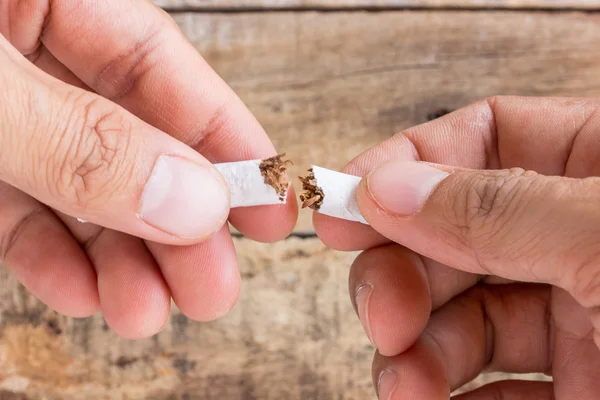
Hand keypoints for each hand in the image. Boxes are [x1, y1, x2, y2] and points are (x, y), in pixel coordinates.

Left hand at [0, 1, 296, 338]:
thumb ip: (80, 141)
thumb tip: (189, 199)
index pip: (157, 64)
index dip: (223, 136)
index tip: (268, 204)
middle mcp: (24, 52)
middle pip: (129, 138)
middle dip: (172, 221)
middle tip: (212, 285)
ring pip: (77, 185)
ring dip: (118, 255)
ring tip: (146, 310)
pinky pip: (16, 209)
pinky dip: (48, 255)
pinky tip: (81, 292)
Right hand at [314, 96, 599, 398]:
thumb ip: (499, 208)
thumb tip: (388, 187)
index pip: (489, 136)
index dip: (407, 164)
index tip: (343, 205)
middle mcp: (580, 239)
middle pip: (456, 233)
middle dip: (401, 272)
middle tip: (383, 313)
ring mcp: (583, 316)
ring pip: (465, 316)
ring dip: (415, 349)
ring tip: (402, 383)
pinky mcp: (581, 386)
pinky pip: (496, 388)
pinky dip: (450, 397)